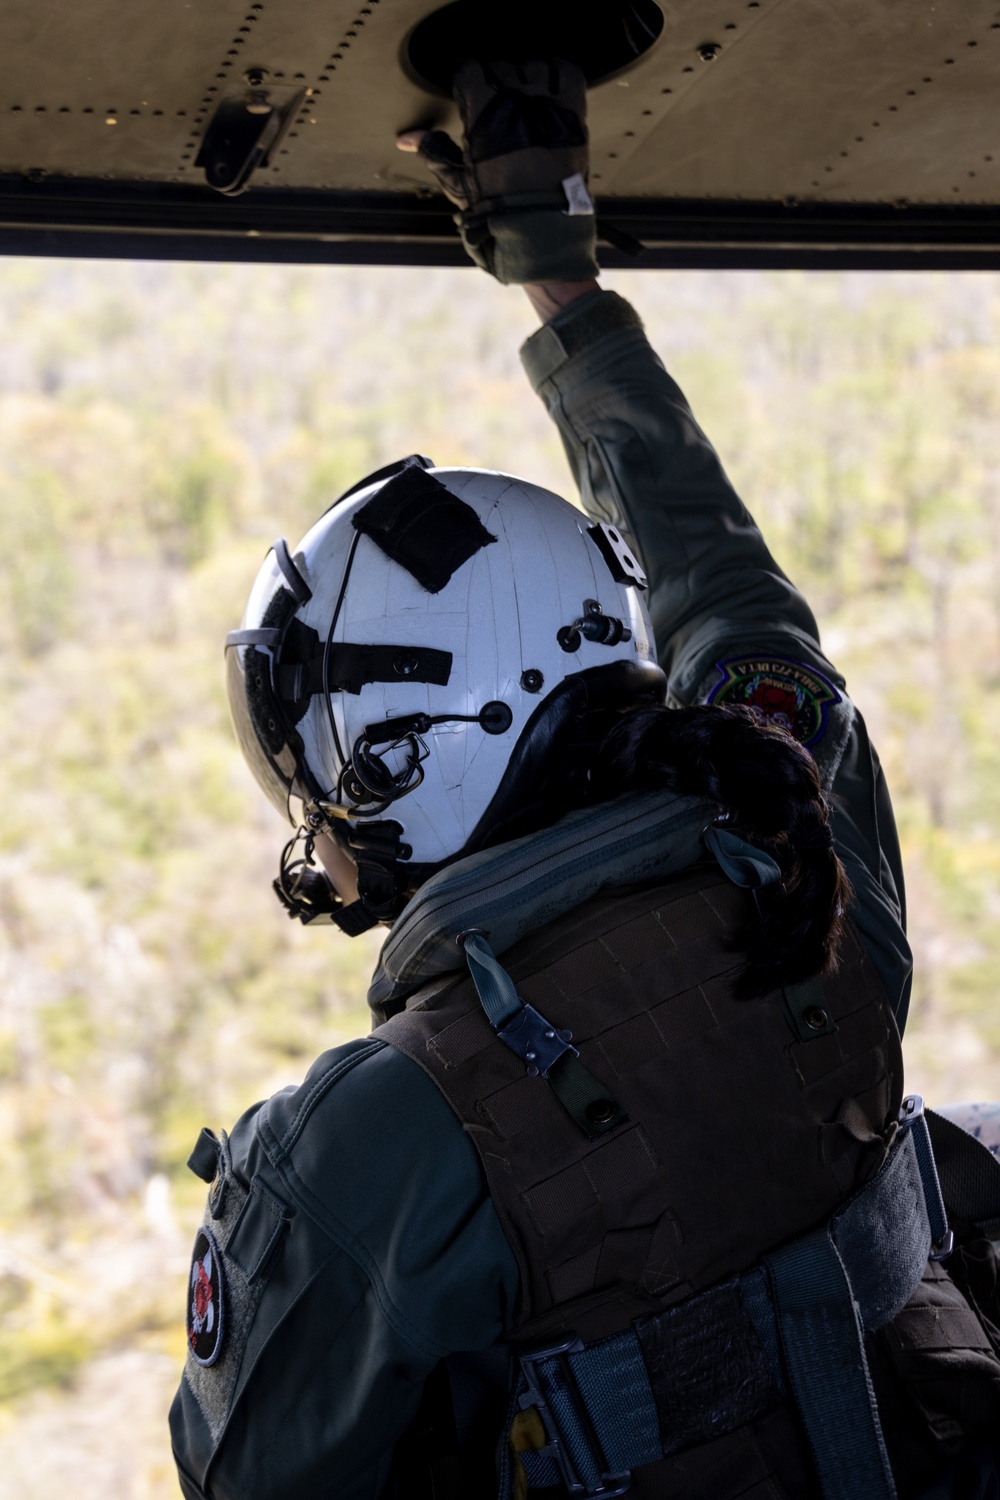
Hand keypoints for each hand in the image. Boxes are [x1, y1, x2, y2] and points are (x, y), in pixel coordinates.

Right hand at [396, 59, 597, 285]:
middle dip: (494, 80)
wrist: (539, 229)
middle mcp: (513, 100)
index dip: (466, 77)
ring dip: (526, 77)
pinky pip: (566, 71)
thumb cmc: (496, 208)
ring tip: (524, 98)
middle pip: (500, 66)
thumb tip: (405, 137)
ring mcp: (545, 104)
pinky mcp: (572, 112)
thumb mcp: (458, 181)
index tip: (468, 87)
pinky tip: (550, 87)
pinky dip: (558, 72)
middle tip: (497, 102)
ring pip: (532, 65)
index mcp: (481, 112)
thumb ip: (433, 150)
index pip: (468, 69)